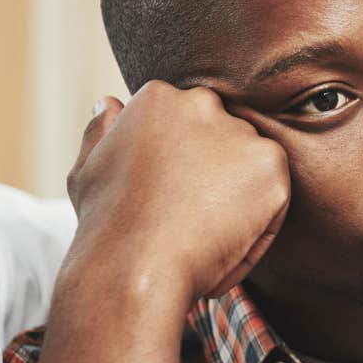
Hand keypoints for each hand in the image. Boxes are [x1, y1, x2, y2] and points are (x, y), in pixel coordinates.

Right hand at [63, 81, 289, 305]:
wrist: (136, 266)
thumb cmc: (107, 226)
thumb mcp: (88, 169)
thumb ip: (102, 132)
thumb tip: (109, 103)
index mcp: (158, 97)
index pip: (188, 127)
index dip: (181, 172)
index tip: (167, 200)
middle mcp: (201, 103)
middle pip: (224, 143)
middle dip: (214, 179)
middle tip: (189, 220)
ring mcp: (240, 132)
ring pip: (251, 172)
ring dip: (237, 204)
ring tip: (201, 236)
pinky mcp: (271, 166)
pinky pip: (275, 201)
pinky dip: (257, 230)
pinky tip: (223, 247)